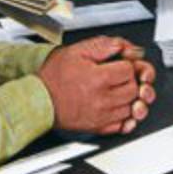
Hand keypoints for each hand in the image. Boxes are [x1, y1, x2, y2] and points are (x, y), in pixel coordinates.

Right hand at [37, 36, 156, 134]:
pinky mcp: (98, 128)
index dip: (126, 64)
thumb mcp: (76, 51)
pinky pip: (122, 125)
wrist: (38, 100)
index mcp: (98, 78)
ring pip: (131, 108)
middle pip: (133, 90)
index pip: (129, 70)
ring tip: (117, 90)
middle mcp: (102, 100)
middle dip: (129, 81)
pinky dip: (124, 116)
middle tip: (119, 76)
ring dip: (128, 98)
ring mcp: (101, 116)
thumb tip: (124, 47)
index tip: (119, 64)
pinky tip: (116, 106)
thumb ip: (103, 45)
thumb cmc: (54, 77)